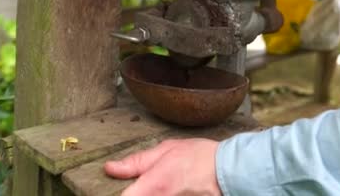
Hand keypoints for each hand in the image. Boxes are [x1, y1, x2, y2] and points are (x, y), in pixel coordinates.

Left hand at [104, 139, 221, 195]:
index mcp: (153, 185)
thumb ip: (136, 162)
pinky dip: (161, 195)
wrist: (229, 170)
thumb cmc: (199, 157)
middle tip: (141, 185)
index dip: (115, 193)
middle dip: (136, 191)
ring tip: (163, 184)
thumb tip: (110, 168)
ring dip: (149, 193)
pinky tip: (169, 189)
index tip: (111, 188)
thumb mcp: (166, 149)